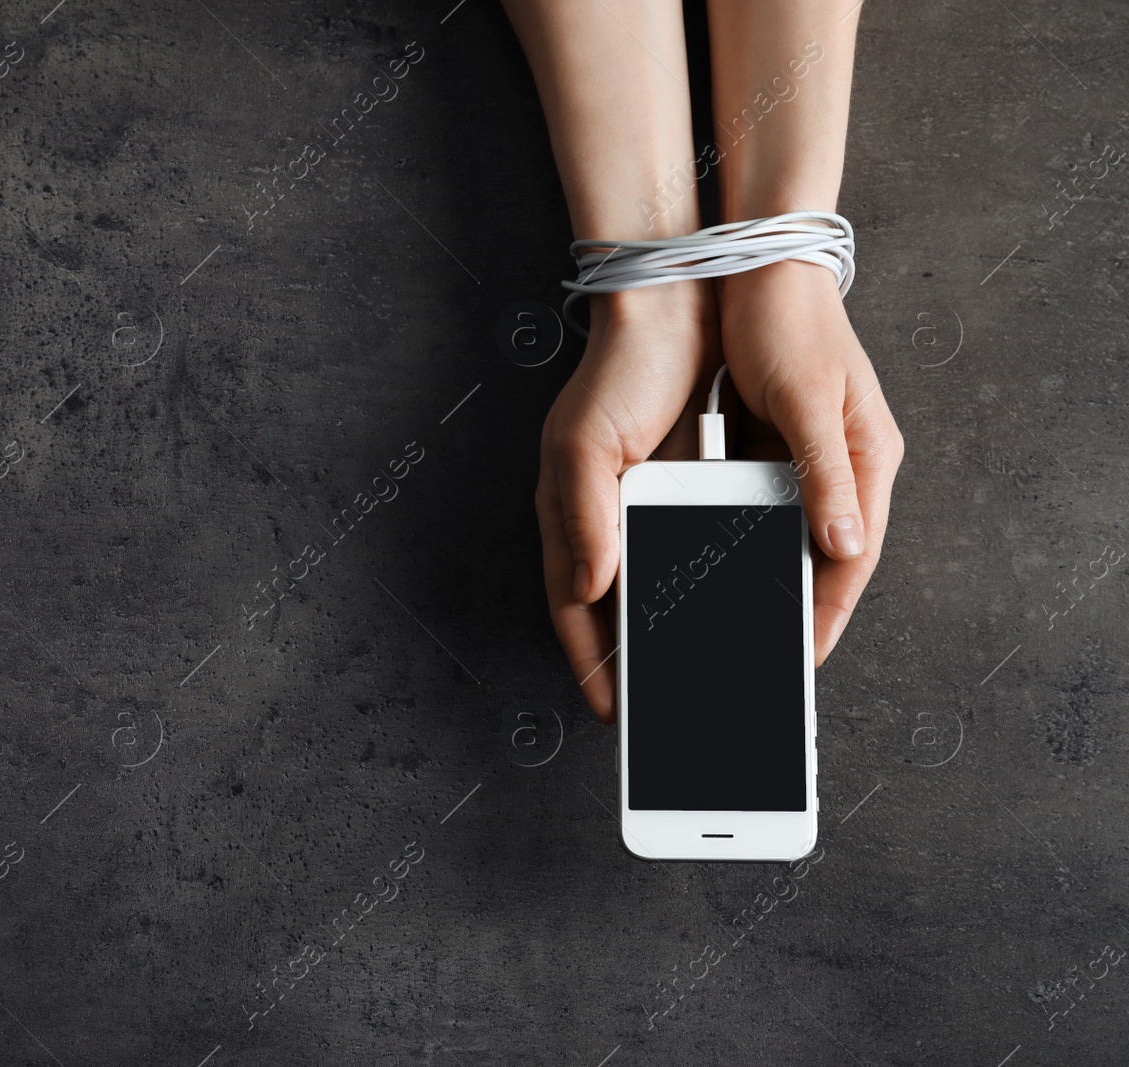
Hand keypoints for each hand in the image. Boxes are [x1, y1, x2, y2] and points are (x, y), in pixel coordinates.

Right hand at [535, 282, 718, 720]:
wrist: (675, 308)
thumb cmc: (616, 373)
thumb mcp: (586, 445)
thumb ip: (585, 519)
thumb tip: (592, 587)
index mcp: (574, 518)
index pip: (576, 610)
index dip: (591, 663)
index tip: (613, 712)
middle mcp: (610, 522)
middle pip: (622, 611)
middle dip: (640, 662)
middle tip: (669, 709)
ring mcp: (650, 509)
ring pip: (665, 588)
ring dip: (685, 628)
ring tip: (715, 670)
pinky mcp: (692, 491)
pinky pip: (705, 553)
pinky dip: (721, 584)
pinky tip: (750, 605)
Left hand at [717, 259, 904, 665]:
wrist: (757, 270)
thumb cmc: (787, 325)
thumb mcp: (806, 399)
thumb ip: (825, 474)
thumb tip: (845, 546)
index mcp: (867, 458)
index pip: (855, 555)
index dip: (831, 609)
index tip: (805, 657)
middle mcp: (843, 466)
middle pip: (824, 555)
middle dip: (798, 606)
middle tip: (766, 659)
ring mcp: (807, 459)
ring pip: (788, 537)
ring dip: (765, 577)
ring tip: (734, 628)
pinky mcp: (774, 449)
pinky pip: (758, 509)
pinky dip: (740, 540)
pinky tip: (710, 567)